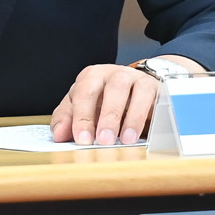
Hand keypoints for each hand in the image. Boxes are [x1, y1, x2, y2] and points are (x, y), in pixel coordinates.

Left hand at [50, 56, 203, 145]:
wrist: (137, 92)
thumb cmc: (104, 102)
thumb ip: (67, 119)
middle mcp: (114, 74)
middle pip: (112, 88)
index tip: (82, 139)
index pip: (84, 92)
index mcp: (92, 77)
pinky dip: (148, 116)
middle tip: (103, 140)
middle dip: (108, 116)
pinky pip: (155, 99)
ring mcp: (137, 79)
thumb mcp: (83, 109)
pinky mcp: (156, 89)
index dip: (82, 116)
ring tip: (125, 140)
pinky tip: (143, 133)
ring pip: (136, 90)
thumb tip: (59, 135)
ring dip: (130, 117)